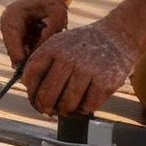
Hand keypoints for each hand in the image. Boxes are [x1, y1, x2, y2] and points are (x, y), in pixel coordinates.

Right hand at [0, 0, 68, 67]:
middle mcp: (7, 26)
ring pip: (19, 56)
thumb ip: (50, 33)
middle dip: (28, 63)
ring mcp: (11, 33)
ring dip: (33, 59)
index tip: (32, 73)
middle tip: (43, 73)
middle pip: (14, 53)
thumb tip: (41, 54)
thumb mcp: (58, 14)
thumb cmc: (54, 2)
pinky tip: (46, 53)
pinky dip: (35, 56)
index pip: (12, 43)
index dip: (21, 59)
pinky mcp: (18, 39)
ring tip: (48, 57)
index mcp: (11, 17)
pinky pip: (25, 54)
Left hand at [21, 18, 141, 118]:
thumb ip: (43, 61)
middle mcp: (68, 59)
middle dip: (45, 107)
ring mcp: (87, 71)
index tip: (34, 100)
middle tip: (48, 110)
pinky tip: (84, 102)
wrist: (118, 35)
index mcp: (53, 48)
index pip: (32, 76)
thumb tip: (28, 87)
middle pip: (46, 96)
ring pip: (66, 104)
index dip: (30, 93)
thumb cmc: (85, 43)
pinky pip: (87, 107)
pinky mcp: (105, 83)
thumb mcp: (60, 43)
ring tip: (66, 108)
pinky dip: (84, 109)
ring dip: (64, 111)